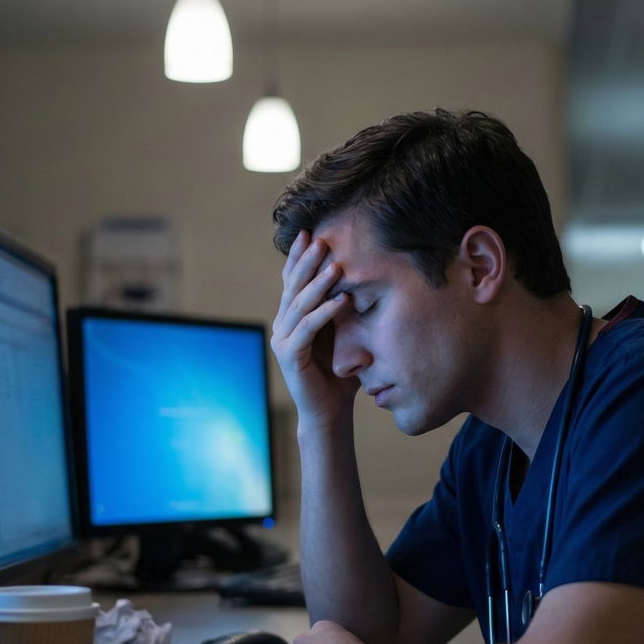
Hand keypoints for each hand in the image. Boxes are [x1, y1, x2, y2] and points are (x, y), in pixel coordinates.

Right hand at [271, 230, 358, 427]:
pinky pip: (308, 328)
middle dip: (307, 262)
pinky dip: (324, 313)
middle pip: (293, 287)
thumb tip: (361, 279)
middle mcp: (282, 325)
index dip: (299, 257)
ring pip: (300, 304)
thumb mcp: (344, 334)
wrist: (329, 411)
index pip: (293, 281)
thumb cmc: (340, 372)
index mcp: (292, 317)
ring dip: (319, 284)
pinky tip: (342, 300)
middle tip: (321, 240)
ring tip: (336, 265)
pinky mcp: (289, 355)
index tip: (310, 232)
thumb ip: (343, 310)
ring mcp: (282, 340)